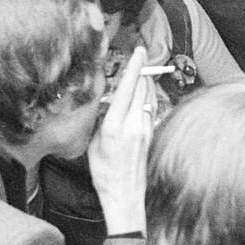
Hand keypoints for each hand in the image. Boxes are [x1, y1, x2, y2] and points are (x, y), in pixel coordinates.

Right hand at [88, 45, 153, 235]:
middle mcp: (133, 124)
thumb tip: (106, 102)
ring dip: (145, 82)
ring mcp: (145, 128)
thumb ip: (100, 120)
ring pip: (149, 96)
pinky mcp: (152, 133)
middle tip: (140, 56)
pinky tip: (141, 95)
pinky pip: (150, 107)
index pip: (127, 88)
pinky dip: (146, 97)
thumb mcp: (93, 144)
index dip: (134, 67)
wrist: (124, 193)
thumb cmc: (104, 171)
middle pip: (141, 87)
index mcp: (114, 125)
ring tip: (140, 73)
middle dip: (141, 70)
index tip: (139, 51)